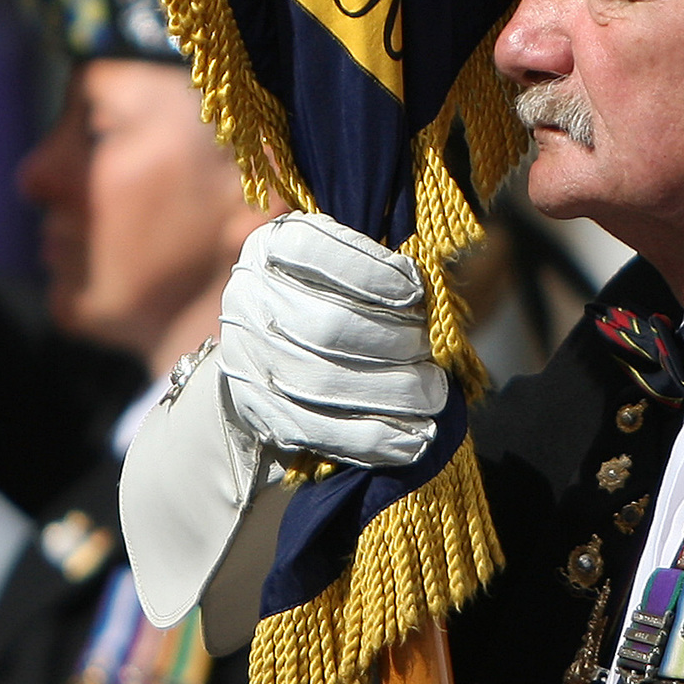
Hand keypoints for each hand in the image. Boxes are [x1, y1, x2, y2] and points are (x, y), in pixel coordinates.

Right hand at [214, 213, 447, 468]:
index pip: (317, 252)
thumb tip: (437, 286)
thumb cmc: (328, 293)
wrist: (269, 350)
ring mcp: (247, 359)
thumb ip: (382, 264)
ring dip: (392, 392)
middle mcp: (248, 299)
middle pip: (328, 325)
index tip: (416, 293)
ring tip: (433, 394)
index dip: (374, 274)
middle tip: (430, 354)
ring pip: (325, 383)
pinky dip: (373, 437)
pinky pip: (319, 431)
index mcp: (272, 247)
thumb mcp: (346, 261)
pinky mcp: (259, 412)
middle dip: (394, 342)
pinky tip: (413, 437)